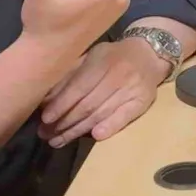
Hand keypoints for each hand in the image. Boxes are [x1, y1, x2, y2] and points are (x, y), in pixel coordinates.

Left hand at [37, 38, 167, 146]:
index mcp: (102, 60)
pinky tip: (94, 136)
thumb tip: (46, 98)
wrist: (149, 55)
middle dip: (65, 121)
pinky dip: (110, 127)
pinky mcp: (143, 101)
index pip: (79, 86)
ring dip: (78, 130)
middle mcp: (118, 74)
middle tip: (46, 134)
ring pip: (101, 114)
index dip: (61, 103)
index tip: (45, 118)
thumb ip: (70, 75)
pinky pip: (124, 117)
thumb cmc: (113, 57)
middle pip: (88, 104)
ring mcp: (132, 89)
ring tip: (59, 141)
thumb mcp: (91, 57)